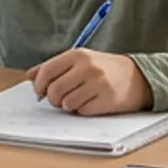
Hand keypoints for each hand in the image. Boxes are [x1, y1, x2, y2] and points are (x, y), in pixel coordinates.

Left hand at [28, 49, 150, 115]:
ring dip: (67, 105)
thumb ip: (53, 67)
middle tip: (58, 99)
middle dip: (52, 99)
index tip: (39, 92)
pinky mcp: (108, 100)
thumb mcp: (79, 60)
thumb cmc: (103, 68)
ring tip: (76, 99)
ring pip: (67, 103)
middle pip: (55, 90)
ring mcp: (99, 84)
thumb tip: (30, 76)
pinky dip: (81, 110)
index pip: (47, 71)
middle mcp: (88, 68)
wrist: (138, 77)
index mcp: (77, 55)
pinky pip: (83, 111)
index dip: (39, 85)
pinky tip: (89, 103)